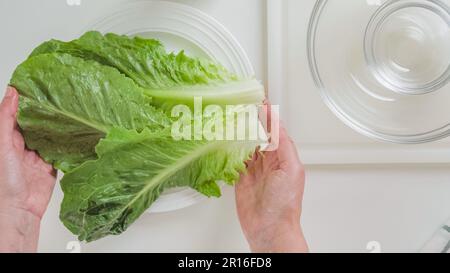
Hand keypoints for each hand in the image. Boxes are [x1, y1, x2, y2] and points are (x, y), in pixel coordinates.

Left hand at [0, 87, 55, 251]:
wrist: (18, 212)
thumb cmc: (4, 183)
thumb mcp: (2, 145)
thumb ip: (6, 120)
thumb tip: (12, 93)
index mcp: (5, 140)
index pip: (17, 115)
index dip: (27, 101)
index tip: (38, 86)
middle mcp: (21, 148)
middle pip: (36, 125)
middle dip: (46, 113)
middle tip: (58, 97)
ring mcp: (36, 158)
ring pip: (50, 138)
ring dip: (58, 128)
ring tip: (69, 113)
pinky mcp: (50, 169)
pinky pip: (61, 153)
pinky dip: (67, 146)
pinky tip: (74, 136)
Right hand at [236, 105, 307, 252]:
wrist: (270, 229)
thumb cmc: (285, 205)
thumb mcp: (291, 169)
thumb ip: (284, 146)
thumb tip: (277, 125)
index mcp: (284, 158)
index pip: (275, 131)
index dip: (268, 116)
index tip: (261, 101)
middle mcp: (269, 163)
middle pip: (258, 136)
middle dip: (252, 122)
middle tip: (242, 107)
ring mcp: (254, 171)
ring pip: (245, 146)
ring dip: (239, 135)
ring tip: (232, 121)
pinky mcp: (241, 180)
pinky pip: (234, 162)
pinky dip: (229, 152)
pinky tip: (224, 144)